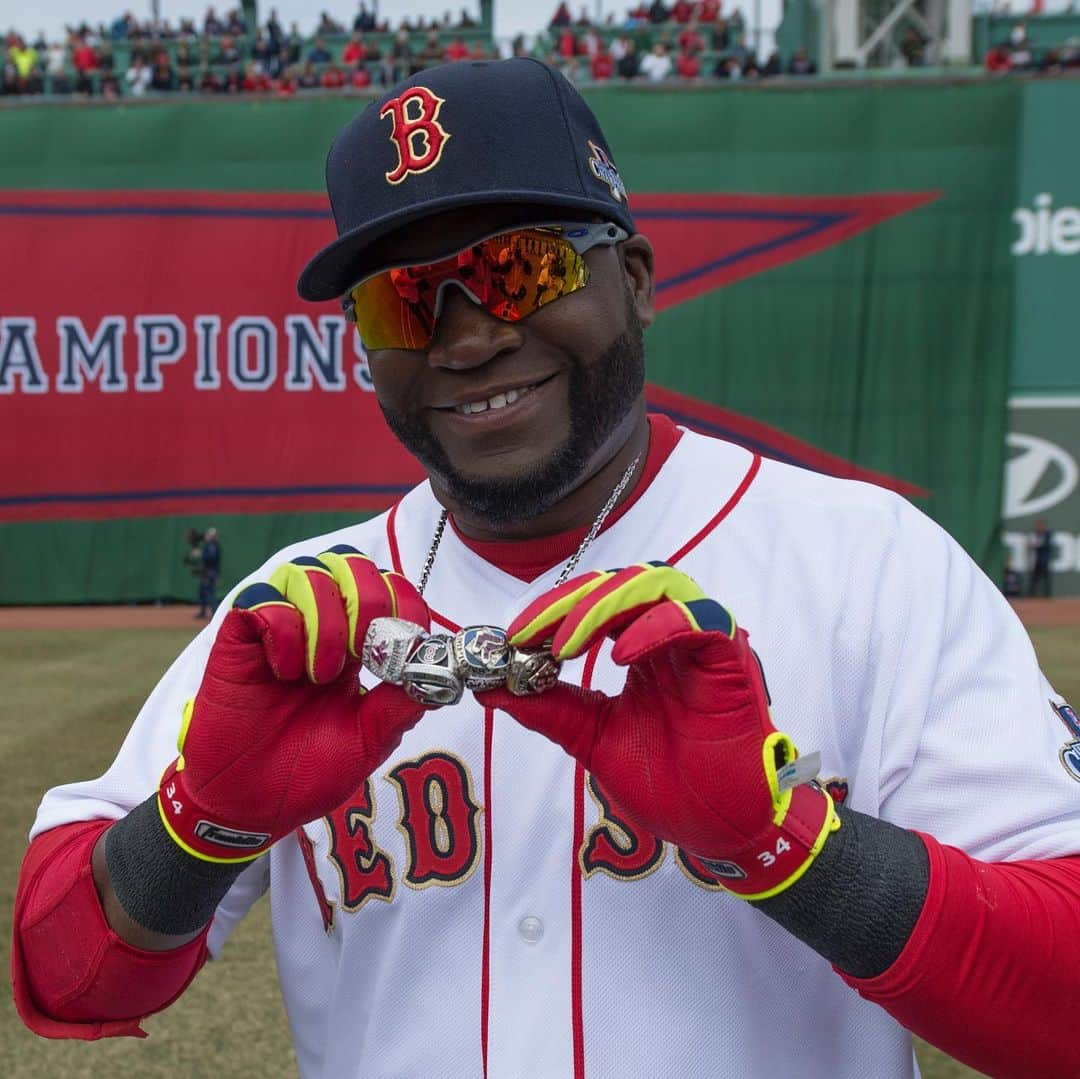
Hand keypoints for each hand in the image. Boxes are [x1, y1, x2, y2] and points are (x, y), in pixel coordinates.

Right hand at [158, 546, 431, 863]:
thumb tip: (442, 674)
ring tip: (320, 675)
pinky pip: (263, 598)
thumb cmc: (306, 772)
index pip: (388, 586)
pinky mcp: (238, 637)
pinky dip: (283, 629)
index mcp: (356, 643)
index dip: (405, 601)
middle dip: (370, 599)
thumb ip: (401, 705)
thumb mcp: (368, 741)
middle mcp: (319, 624)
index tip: (409, 643)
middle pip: (352, 563)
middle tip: (364, 652)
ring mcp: (278, 627)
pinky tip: (284, 670)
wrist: (247, 807)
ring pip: (310, 572)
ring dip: (326, 622)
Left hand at [481, 563, 837, 898]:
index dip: (551, 610)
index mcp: (641, 647)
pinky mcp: (732, 658)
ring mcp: (703, 642)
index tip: (512, 636)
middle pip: (620, 584)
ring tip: (566, 643)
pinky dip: (656, 626)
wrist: (719, 828)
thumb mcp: (592, 738)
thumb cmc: (668, 784)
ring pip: (657, 586)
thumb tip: (488, 688)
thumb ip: (547, 707)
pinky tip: (621, 652)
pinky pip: (699, 621)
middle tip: (530, 634)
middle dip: (568, 602)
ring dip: (604, 606)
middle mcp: (671, 635)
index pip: (594, 602)